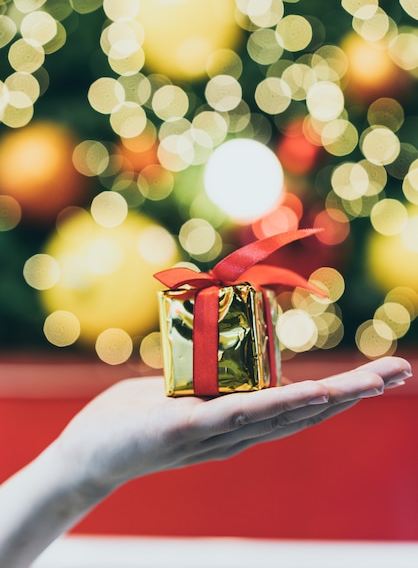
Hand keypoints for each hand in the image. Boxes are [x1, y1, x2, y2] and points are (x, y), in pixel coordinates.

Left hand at [52, 355, 411, 497]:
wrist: (85, 455)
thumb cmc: (132, 418)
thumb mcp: (180, 393)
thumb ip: (208, 383)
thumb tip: (229, 363)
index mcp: (237, 422)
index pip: (298, 407)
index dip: (341, 393)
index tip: (379, 374)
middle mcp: (236, 434)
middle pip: (304, 413)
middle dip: (354, 392)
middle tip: (399, 371)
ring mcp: (213, 436)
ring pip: (282, 415)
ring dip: (330, 398)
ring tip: (372, 382)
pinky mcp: (183, 431)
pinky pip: (237, 416)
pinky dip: (279, 406)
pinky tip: (312, 396)